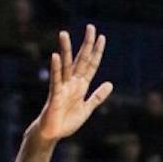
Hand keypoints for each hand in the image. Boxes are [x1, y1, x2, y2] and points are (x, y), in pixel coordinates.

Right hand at [31, 26, 112, 144]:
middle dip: (86, 44)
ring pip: (65, 65)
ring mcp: (63, 88)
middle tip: (90, 27)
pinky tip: (55, 56)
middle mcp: (72, 83)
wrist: (52, 133)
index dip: (97, 52)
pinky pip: (55, 80)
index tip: (102, 37)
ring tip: (64, 34)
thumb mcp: (87, 108)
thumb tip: (110, 83)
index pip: (91, 65)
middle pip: (80, 60)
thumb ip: (97, 96)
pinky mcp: (55, 96)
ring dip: (65, 50)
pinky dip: (56, 69)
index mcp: (81, 86)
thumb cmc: (67, 121)